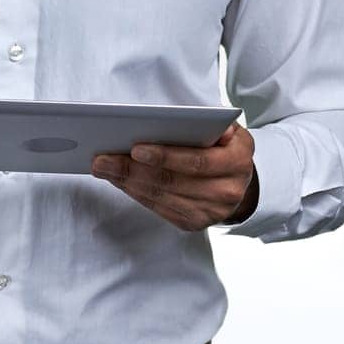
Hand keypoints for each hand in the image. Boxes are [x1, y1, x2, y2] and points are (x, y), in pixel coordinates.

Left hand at [89, 122, 258, 230]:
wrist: (241, 184)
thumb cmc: (225, 147)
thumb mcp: (227, 130)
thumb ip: (210, 124)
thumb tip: (183, 120)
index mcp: (237, 162)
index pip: (197, 161)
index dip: (166, 156)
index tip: (135, 148)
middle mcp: (226, 192)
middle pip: (172, 182)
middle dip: (132, 169)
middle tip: (102, 159)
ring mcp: (209, 212)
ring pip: (161, 197)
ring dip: (127, 182)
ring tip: (103, 167)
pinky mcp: (193, 223)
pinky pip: (158, 209)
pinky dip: (135, 193)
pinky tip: (117, 180)